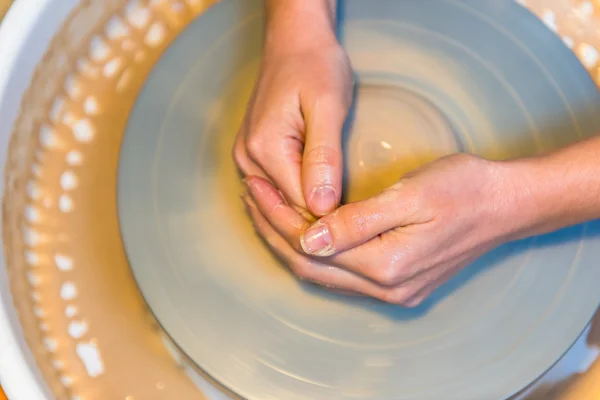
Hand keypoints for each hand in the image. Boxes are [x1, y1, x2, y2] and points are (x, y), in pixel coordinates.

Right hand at [233, 28, 353, 215]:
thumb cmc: (316, 67)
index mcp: (265, 149)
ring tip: (343, 224)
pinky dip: (298, 203)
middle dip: (320, 222)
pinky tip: (321, 206)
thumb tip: (322, 207)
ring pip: (280, 206)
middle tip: (357, 229)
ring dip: (309, 216)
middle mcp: (248, 159)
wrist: (294, 42)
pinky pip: (276, 192)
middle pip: (287, 211)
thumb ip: (324, 157)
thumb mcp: (328, 106)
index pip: (301, 206)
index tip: (362, 224)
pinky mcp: (252, 157)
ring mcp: (246, 159)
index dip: (333, 220)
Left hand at [244, 153, 525, 305]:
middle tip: (251, 196)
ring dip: (290, 243)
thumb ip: (356, 221)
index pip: (310, 245)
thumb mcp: (409, 196)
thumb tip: (308, 239)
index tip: (256, 185)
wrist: (507, 204)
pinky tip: (303, 232)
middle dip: (274, 230)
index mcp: (386, 265)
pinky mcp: (398, 283)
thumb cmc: (463, 189)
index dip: (277, 215)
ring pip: (323, 273)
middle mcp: (386, 288)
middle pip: (310, 266)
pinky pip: (342, 274)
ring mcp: (393, 290)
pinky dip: (316, 253)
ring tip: (266, 211)